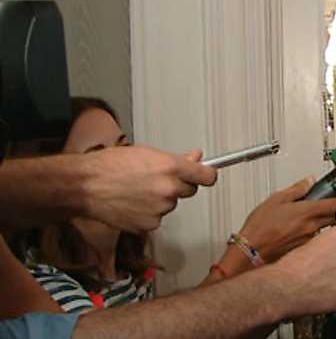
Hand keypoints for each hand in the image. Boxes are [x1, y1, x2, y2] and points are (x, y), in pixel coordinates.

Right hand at [81, 145, 216, 232]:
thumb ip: (176, 159)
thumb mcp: (147, 153)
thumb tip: (196, 158)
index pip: (208, 176)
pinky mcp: (149, 225)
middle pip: (189, 191)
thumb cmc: (110, 165)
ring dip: (160, 200)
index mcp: (171, 168)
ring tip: (136, 190)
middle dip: (178, 186)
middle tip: (155, 180)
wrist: (85, 185)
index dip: (206, 175)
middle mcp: (169, 189)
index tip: (205, 175)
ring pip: (170, 205)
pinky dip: (148, 213)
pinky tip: (131, 203)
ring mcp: (160, 209)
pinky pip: (157, 218)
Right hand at [238, 177, 335, 262]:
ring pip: (326, 230)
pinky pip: (316, 241)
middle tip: (330, 206)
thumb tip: (308, 181)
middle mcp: (313, 227)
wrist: (250, 253)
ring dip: (324, 224)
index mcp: (307, 212)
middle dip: (335, 211)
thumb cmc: (259, 229)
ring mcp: (311, 241)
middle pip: (335, 217)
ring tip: (310, 221)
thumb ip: (296, 190)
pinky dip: (314, 236)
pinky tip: (301, 235)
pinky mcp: (306, 252)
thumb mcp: (275, 199)